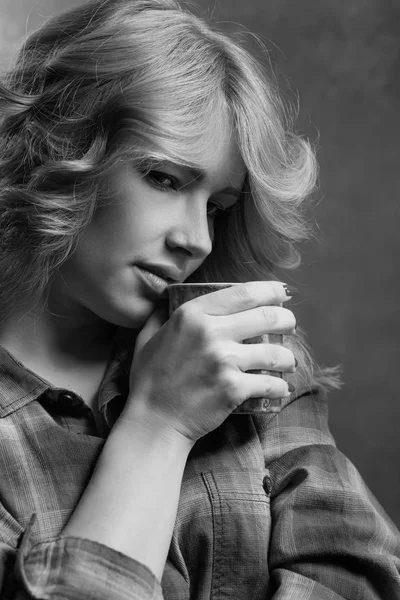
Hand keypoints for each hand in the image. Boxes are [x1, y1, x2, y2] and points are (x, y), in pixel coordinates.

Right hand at [122, 281, 296, 442]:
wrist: (153, 421)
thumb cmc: (149, 379)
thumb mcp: (147, 336)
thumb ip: (161, 314)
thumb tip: (167, 299)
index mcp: (192, 314)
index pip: (244, 293)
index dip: (271, 290)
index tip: (282, 293)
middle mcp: (211, 332)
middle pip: (267, 316)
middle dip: (287, 320)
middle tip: (290, 325)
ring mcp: (224, 361)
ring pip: (275, 352)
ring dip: (288, 356)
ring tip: (288, 361)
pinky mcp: (233, 389)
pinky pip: (270, 383)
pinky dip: (281, 387)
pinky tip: (282, 387)